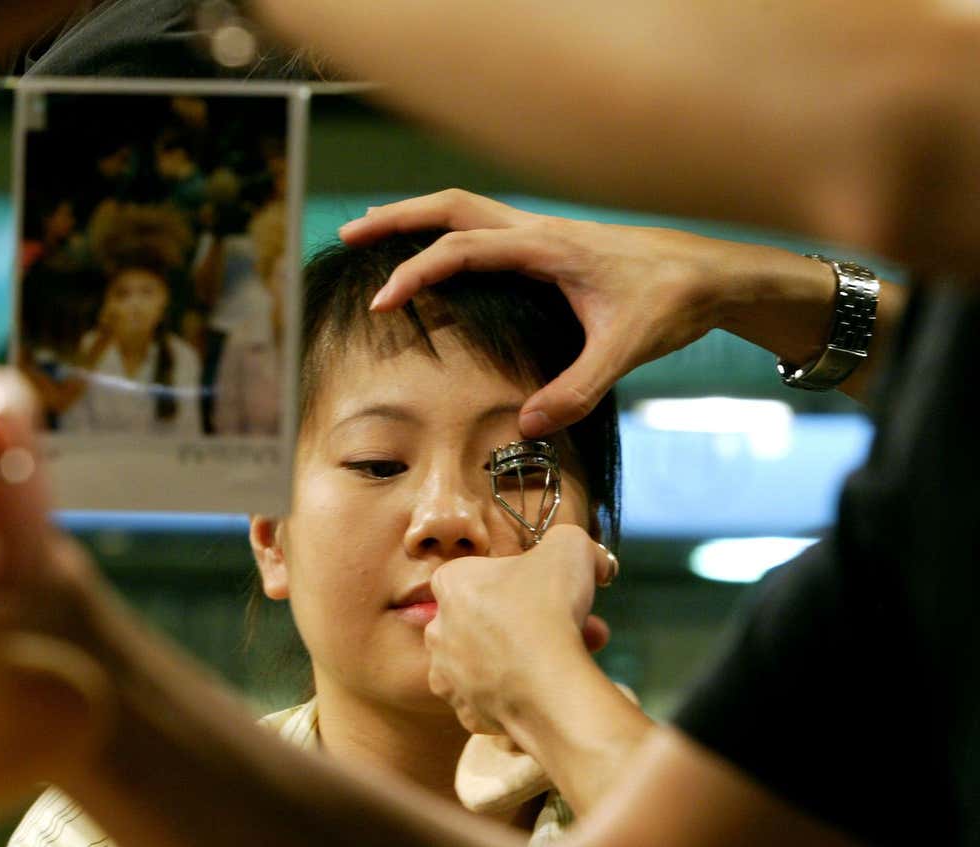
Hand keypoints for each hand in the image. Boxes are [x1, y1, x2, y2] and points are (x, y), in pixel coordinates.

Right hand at [341, 188, 833, 436]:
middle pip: (450, 206)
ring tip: (374, 230)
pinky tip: (436, 251)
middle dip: (397, 219)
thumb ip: (578, 388)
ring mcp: (541, 232)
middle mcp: (537, 230)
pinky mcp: (549, 244)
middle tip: (350, 235)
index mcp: (545, 247)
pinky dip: (446, 230)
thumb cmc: (672, 303)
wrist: (712, 273)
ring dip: (417, 217)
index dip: (416, 272)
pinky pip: (483, 226)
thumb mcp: (627, 350)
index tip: (382, 301)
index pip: (462, 248)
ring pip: (465, 209)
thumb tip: (528, 425)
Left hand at [424, 524, 616, 734]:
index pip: (484, 573)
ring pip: (495, 659)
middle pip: (493, 618)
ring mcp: (448, 675)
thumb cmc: (549, 607)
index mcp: (451, 584)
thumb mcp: (569, 546)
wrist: (548, 684)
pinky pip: (495, 697)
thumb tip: (590, 559)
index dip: (526, 578)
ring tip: (576, 656)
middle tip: (580, 625)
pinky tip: (552, 687)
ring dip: (532, 655)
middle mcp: (438, 629)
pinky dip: (522, 693)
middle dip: (538, 620)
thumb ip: (569, 541)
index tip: (558, 589)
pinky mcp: (466, 712)